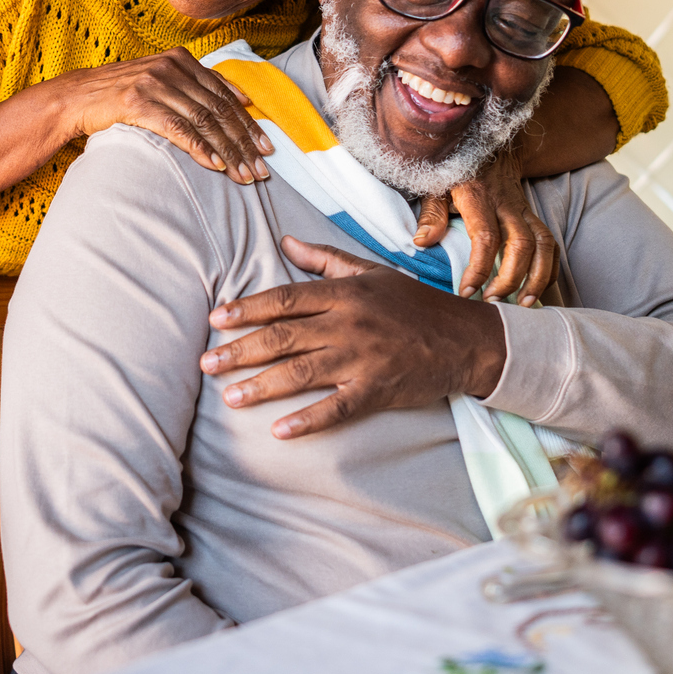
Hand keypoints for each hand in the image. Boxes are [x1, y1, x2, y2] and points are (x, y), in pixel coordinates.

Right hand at [57, 47, 273, 182]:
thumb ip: (197, 86)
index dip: (249, 123)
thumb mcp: (161, 82)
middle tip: (261, 168)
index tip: (267, 147)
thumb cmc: (120, 95)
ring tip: (243, 175)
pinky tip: (215, 166)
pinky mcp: (137, 102)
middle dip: (244, 142)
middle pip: (219, 110)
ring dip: (228, 152)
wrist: (74, 98)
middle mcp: (171, 67)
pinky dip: (200, 149)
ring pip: (203, 121)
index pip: (225, 95)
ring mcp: (154, 83)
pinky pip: (178, 128)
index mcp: (181, 60)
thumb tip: (243, 100)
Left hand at [201, 237, 507, 437]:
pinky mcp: (378, 389)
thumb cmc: (414, 303)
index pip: (285, 299)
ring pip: (302, 372)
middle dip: (241, 350)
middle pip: (284, 336)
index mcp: (344, 294)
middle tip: (206, 364)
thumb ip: (325, 260)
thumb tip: (285, 242)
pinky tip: (280, 431)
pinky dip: (308, 420)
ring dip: (263, 385)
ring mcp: (363, 358)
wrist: (466, 339)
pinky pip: (338, 408)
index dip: (247, 309)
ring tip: (231, 397)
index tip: (215, 320)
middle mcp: (349, 323)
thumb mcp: (371, 272)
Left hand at [409, 149, 557, 303]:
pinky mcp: (532, 215)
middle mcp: (506, 205)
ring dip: (538, 277)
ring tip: (523, 303)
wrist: (487, 146)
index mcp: (479, 198)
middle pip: (521, 244)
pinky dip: (549, 268)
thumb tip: (423, 243)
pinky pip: (550, 243)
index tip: (467, 291)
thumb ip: (431, 214)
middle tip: (493, 301)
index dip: (479, 268)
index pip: (486, 237)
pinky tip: (538, 289)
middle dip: (511, 278)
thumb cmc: (455, 171)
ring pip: (543, 244)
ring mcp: (523, 210)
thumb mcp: (436, 186)